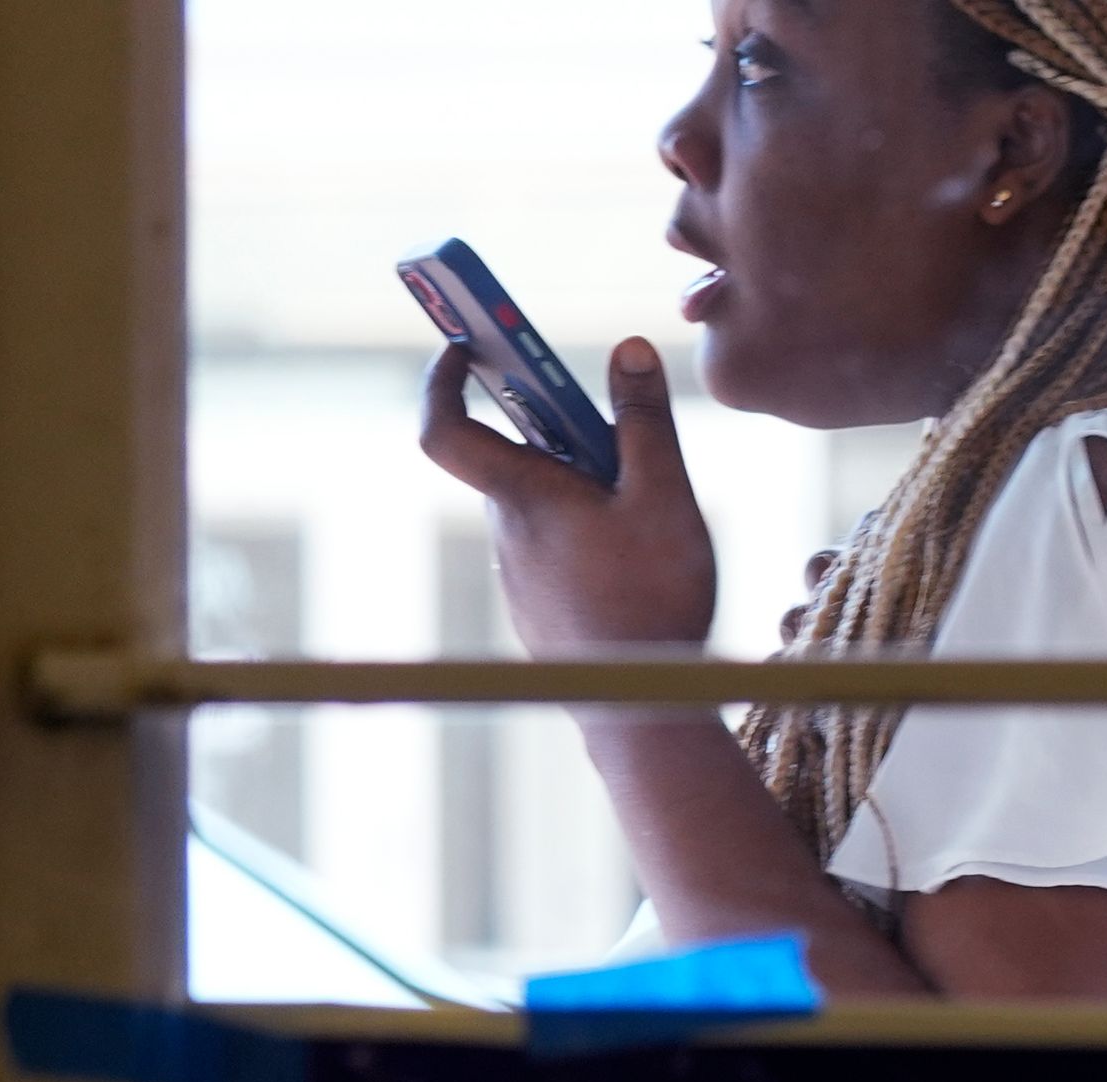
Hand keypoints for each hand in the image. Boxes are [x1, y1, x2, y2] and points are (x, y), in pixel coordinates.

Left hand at [420, 337, 717, 659]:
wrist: (639, 710)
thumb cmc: (652, 600)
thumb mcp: (664, 498)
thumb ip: (645, 421)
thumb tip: (628, 348)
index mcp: (522, 496)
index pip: (443, 426)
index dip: (442, 379)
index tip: (465, 349)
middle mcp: (507, 534)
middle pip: (516, 464)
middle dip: (561, 441)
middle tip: (619, 443)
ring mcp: (521, 578)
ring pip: (541, 512)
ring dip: (582, 497)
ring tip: (648, 524)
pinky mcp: (541, 611)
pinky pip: (556, 554)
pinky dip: (587, 540)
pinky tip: (639, 573)